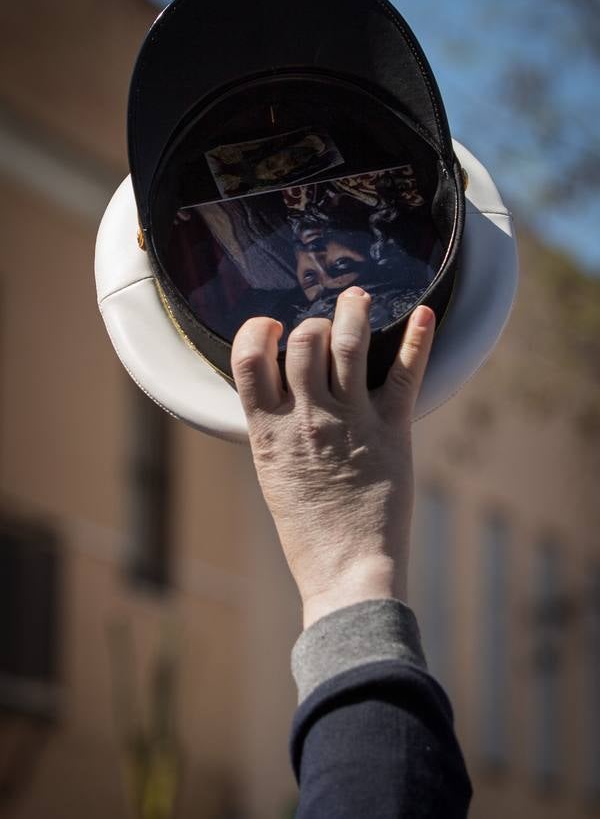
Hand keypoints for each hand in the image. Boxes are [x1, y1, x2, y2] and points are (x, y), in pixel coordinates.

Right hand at [231, 288, 434, 627]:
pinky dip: (419, 339)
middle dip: (314, 322)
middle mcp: (307, 417)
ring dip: (355, 312)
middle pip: (304, 339)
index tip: (272, 329)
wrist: (347, 571)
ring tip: (359, 300)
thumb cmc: (307, 528)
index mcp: (269, 430)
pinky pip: (406, 374)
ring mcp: (351, 421)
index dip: (257, 331)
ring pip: (350, 343)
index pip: (248, 357)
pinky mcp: (392, 429)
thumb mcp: (273, 474)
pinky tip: (427, 314)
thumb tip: (278, 390)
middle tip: (327, 326)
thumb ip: (274, 428)